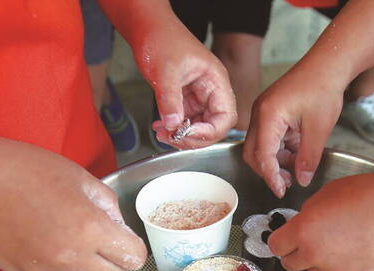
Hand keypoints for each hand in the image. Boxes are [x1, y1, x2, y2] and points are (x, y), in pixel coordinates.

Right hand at [0, 138, 146, 270]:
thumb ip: (107, 203)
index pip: (133, 257)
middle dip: (117, 263)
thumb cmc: (23, 170)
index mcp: (89, 228)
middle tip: (107, 245)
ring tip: (80, 248)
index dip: (134, 248)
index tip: (127, 241)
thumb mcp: (78, 176)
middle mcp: (71, 257)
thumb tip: (118, 224)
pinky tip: (52, 248)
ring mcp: (46, 270)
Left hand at [139, 24, 236, 147]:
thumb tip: (173, 124)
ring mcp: (199, 98)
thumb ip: (170, 99)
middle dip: (193, 138)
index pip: (225, 117)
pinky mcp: (185, 101)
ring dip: (181, 136)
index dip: (209, 131)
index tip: (187, 134)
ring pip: (198, 128)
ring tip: (162, 133)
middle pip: (213, 127)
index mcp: (216, 82)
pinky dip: (173, 129)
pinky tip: (160, 127)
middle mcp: (211, 93)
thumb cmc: (163, 39)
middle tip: (172, 137)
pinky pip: (184, 122)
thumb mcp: (166, 69)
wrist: (148, 29)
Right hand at [243, 66, 343, 197]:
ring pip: (260, 146)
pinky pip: (268, 137)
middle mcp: (260, 113)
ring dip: (275, 161)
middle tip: (287, 183)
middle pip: (253, 153)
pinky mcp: (270, 112)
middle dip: (268, 171)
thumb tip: (302, 180)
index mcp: (269, 115)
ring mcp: (263, 111)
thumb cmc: (323, 88)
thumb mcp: (319, 129)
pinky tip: (296, 153)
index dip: (271, 177)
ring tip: (296, 169)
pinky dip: (280, 149)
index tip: (281, 191)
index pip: (262, 156)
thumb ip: (308, 158)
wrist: (327, 64)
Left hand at [269, 171, 373, 270]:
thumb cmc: (364, 195)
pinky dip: (340, 261)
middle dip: (294, 253)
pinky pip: (338, 270)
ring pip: (314, 269)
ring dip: (317, 258)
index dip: (280, 240)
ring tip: (336, 239)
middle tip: (306, 241)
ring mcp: (334, 268)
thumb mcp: (325, 194)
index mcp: (302, 232)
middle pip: (290, 264)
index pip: (275, 246)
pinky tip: (353, 245)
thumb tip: (304, 222)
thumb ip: (308, 213)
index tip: (285, 236)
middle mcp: (314, 254)